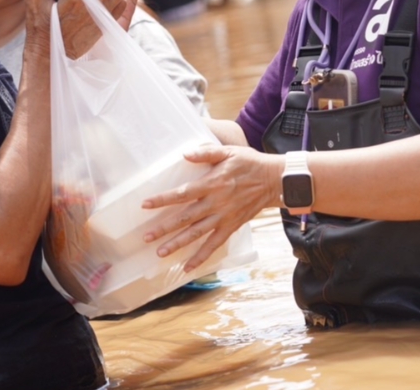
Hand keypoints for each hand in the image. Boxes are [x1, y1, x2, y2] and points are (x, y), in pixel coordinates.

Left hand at [141, 145, 281, 272]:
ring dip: (178, 244)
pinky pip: (214, 245)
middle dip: (164, 228)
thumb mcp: (228, 151)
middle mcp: (215, 203)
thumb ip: (206, 152)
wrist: (273, 180)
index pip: (182, 194)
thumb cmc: (249, 163)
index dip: (163, 199)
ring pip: (197, 234)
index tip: (145, 204)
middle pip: (186, 218)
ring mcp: (223, 217)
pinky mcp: (231, 226)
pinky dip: (201, 257)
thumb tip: (185, 154)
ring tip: (160, 252)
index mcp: (212, 184)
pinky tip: (187, 267)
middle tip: (146, 237)